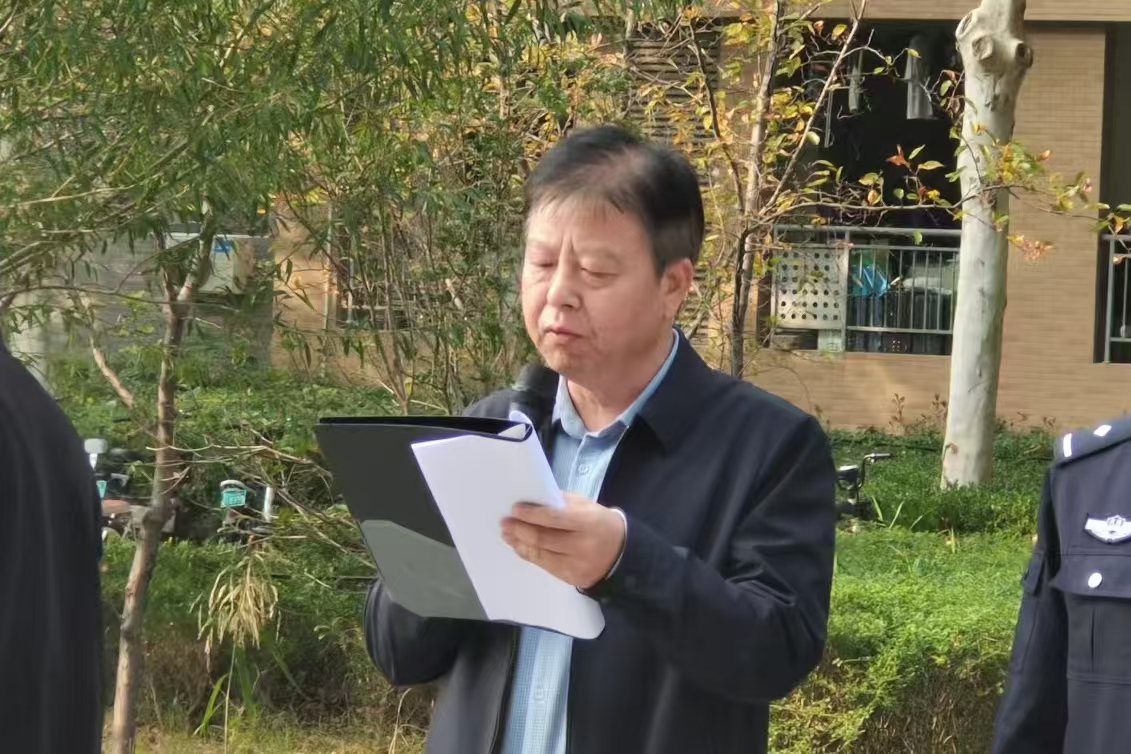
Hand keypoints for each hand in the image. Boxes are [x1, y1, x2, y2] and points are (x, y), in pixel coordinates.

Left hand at [501, 493, 626, 588]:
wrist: (620, 554)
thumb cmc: (600, 523)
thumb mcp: (587, 506)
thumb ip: (562, 503)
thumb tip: (533, 502)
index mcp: (589, 522)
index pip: (555, 518)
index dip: (533, 514)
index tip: (515, 509)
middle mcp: (582, 546)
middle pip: (544, 538)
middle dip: (520, 529)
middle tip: (505, 522)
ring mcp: (576, 565)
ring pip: (540, 554)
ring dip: (520, 543)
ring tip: (507, 534)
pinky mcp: (570, 578)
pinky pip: (544, 565)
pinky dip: (529, 555)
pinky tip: (520, 546)